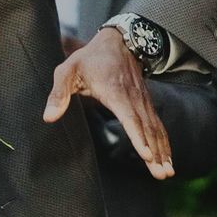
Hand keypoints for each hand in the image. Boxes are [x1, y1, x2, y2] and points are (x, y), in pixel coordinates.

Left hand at [43, 27, 174, 178]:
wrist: (118, 42)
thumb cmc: (90, 58)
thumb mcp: (68, 70)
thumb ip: (59, 94)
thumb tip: (49, 118)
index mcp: (114, 91)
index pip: (129, 117)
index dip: (138, 136)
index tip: (147, 154)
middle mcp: (133, 98)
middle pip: (146, 129)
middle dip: (156, 152)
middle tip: (162, 174)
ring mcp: (142, 102)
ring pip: (155, 129)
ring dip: (163, 151)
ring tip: (168, 173)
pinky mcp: (146, 105)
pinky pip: (157, 126)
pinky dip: (164, 143)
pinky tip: (168, 159)